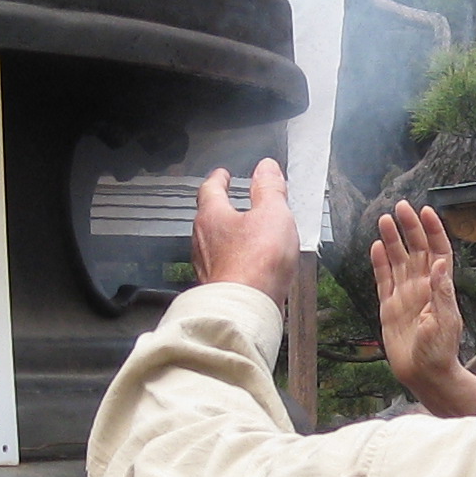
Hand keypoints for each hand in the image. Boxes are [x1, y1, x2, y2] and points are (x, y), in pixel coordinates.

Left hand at [193, 159, 299, 315]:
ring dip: (227, 236)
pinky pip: (222, 266)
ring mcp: (206, 266)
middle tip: (233, 201)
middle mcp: (202, 240)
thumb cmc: (256, 263)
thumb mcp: (272, 214)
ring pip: (213, 243)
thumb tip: (267, 168)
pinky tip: (248, 265)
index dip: (218, 179)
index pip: (210, 189)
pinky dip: (233, 260)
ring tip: (245, 233)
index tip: (223, 174)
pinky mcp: (215, 287)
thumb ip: (270, 189)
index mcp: (212, 216)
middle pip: (208, 216)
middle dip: (221, 207)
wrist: (245, 308)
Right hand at [373, 199, 475, 417]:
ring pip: (398, 260)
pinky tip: (376, 247)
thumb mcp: (445, 322)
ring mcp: (405, 295)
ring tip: (384, 220)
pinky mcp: (390, 306)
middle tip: (400, 207)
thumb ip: (441, 292)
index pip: (438, 251)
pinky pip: (384, 279)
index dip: (433, 231)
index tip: (426, 211)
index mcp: (439, 287)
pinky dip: (380, 263)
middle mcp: (422, 287)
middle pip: (416, 249)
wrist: (424, 373)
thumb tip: (438, 263)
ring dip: (392, 240)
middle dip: (410, 228)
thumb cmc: (439, 351)